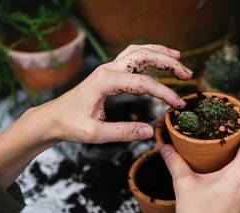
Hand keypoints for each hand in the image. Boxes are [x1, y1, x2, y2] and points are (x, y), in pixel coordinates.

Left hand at [34, 44, 192, 143]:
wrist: (52, 118)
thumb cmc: (70, 125)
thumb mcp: (95, 134)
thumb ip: (123, 132)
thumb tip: (150, 131)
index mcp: (105, 82)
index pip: (144, 83)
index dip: (165, 93)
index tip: (179, 105)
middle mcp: (108, 69)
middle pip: (144, 56)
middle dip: (168, 62)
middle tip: (187, 74)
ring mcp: (108, 68)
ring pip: (138, 51)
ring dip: (160, 53)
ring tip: (178, 58)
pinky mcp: (108, 72)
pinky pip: (131, 56)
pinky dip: (148, 54)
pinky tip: (158, 59)